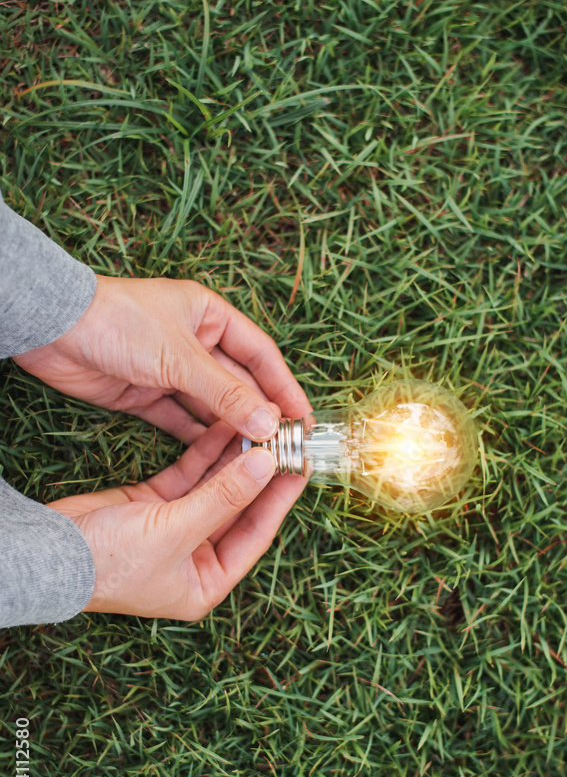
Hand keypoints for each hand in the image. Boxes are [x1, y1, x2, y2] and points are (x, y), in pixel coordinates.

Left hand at [13, 275, 310, 443]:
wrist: (52, 328)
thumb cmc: (118, 322)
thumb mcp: (180, 357)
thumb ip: (226, 393)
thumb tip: (268, 423)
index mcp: (210, 316)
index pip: (260, 355)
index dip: (284, 387)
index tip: (304, 418)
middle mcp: (194, 342)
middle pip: (238, 383)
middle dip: (259, 414)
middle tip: (284, 446)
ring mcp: (169, 369)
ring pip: (211, 405)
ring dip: (231, 429)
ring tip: (256, 458)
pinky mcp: (145, 394)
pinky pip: (179, 420)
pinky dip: (197, 437)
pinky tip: (217, 460)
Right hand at [49, 422, 305, 619]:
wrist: (47, 552)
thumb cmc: (109, 562)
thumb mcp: (175, 529)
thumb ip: (223, 496)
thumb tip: (266, 467)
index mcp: (206, 583)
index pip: (256, 535)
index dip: (279, 500)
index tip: (302, 468)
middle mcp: (195, 558)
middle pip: (239, 508)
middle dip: (259, 475)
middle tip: (285, 441)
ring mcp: (174, 529)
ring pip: (215, 488)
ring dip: (235, 459)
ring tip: (259, 427)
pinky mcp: (153, 505)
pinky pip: (189, 476)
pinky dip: (205, 454)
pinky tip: (224, 430)